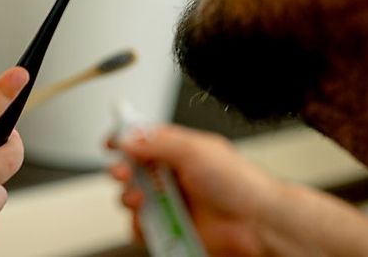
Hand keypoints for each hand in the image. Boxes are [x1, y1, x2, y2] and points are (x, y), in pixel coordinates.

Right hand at [107, 125, 283, 256]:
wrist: (256, 222)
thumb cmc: (238, 183)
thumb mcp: (194, 150)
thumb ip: (156, 142)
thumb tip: (127, 139)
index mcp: (177, 151)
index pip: (141, 140)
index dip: (123, 139)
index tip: (111, 143)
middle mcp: (171, 176)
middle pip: (130, 170)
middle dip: (120, 170)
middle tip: (123, 173)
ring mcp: (169, 203)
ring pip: (131, 199)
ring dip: (128, 198)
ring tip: (141, 199)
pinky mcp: (169, 228)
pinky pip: (141, 229)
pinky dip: (140, 226)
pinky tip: (151, 221)